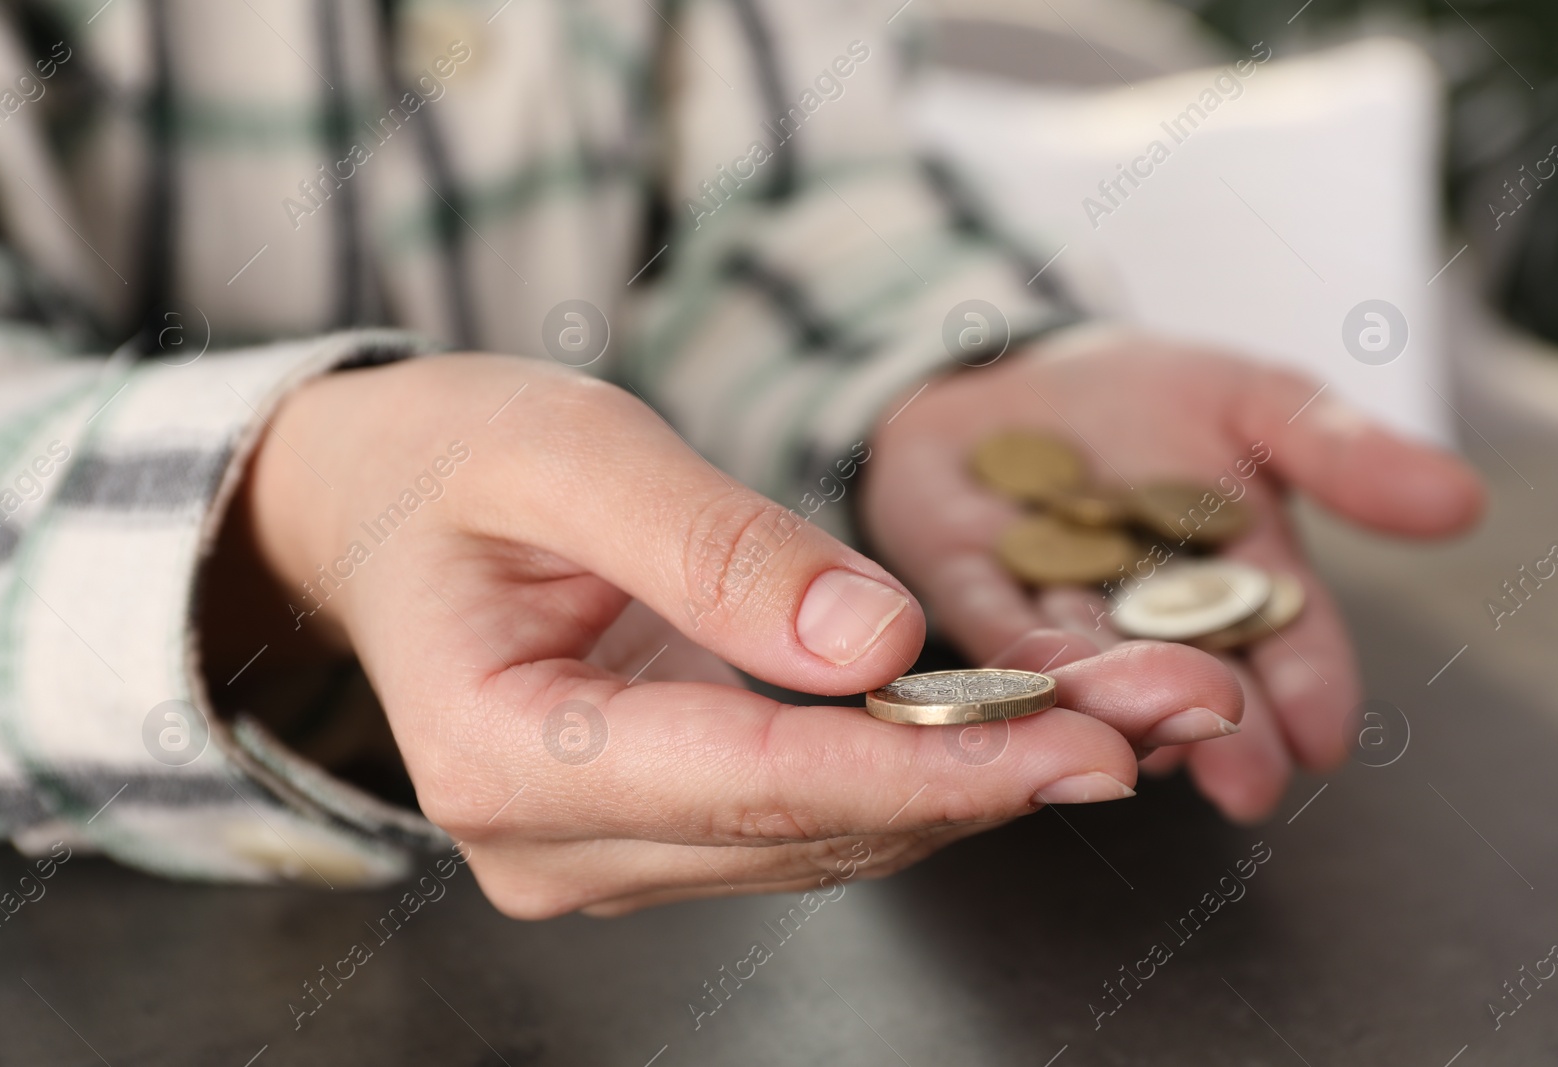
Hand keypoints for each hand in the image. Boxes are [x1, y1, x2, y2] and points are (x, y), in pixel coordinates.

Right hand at [217, 353, 1245, 914]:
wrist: (385, 512)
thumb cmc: (454, 463)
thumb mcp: (567, 449)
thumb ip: (711, 544)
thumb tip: (874, 637)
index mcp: (505, 750)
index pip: (750, 776)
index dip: (926, 762)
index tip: (1079, 743)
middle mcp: (552, 841)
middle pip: (811, 823)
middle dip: (999, 772)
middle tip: (1172, 711)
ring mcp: (602, 856)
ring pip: (828, 837)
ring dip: (984, 779)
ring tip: (1137, 712)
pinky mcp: (654, 838)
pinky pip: (809, 818)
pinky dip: (924, 771)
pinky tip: (1025, 726)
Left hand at [862, 330, 1483, 822]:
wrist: (1006, 369)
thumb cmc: (1137, 394)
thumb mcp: (1249, 401)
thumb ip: (1338, 453)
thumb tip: (1461, 501)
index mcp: (1231, 582)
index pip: (1283, 640)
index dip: (1306, 688)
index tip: (1324, 736)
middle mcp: (1148, 620)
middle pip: (1191, 678)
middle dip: (1220, 730)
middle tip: (1245, 780)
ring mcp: (1057, 613)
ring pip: (1094, 669)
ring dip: (1120, 709)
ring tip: (1149, 747)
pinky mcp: (969, 594)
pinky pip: (992, 630)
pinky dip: (1015, 659)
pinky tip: (1040, 688)